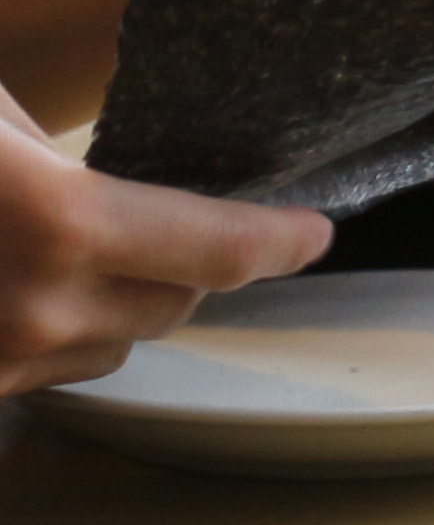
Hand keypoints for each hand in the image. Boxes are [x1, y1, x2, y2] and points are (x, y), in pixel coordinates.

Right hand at [0, 85, 327, 394]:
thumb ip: (72, 155)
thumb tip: (134, 184)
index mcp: (61, 224)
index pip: (222, 251)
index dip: (279, 242)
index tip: (312, 234)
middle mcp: (42, 311)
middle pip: (175, 302)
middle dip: (185, 265)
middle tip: (159, 222)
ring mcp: (0, 364)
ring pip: (112, 344)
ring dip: (113, 306)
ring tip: (54, 251)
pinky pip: (44, 369)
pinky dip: (47, 332)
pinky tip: (10, 286)